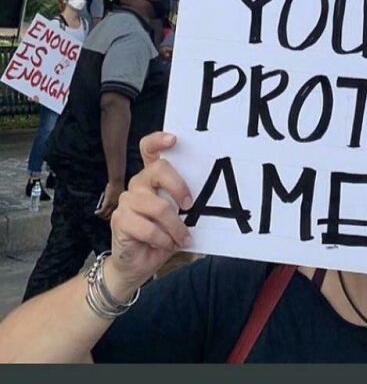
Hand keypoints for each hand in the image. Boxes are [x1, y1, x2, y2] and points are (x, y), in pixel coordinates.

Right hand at [95, 179, 124, 221]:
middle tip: (101, 215)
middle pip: (110, 215)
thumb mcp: (112, 193)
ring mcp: (113, 204)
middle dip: (105, 216)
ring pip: (105, 214)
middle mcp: (117, 205)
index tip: (106, 215)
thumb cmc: (115, 185)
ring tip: (97, 214)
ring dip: (101, 215)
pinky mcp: (108, 202)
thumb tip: (102, 205)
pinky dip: (99, 212)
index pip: (115, 213)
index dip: (110, 215)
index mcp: (120, 204)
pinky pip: (102, 210)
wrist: (117, 181)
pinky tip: (96, 212)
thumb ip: (108, 199)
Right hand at [102, 132, 191, 299]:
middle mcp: (138, 183)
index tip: (174, 139)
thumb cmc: (164, 235)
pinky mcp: (119, 220)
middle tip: (189, 205)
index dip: (159, 140)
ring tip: (182, 238)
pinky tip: (168, 244)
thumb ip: (185, 203)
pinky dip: (163, 239)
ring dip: (175, 226)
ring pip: (158, 206)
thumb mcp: (179, 217)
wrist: (138, 264)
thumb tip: (208, 197)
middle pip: (158, 170)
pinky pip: (147, 227)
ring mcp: (127, 200)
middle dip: (179, 187)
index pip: (149, 149)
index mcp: (153, 177)